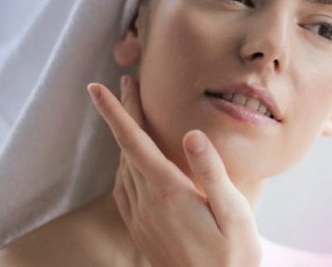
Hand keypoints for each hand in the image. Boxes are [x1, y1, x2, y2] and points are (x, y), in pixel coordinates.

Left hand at [87, 76, 261, 266]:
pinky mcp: (141, 230)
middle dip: (122, 113)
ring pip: (122, 167)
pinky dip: (124, 164)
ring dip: (123, 137)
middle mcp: (147, 202)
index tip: (96, 87)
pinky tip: (132, 162)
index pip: (134, 142)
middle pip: (126, 148)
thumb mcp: (234, 213)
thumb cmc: (232, 257)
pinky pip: (124, 189)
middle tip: (123, 83)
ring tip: (130, 114)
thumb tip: (192, 133)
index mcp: (168, 192)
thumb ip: (213, 172)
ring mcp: (140, 218)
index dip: (115, 112)